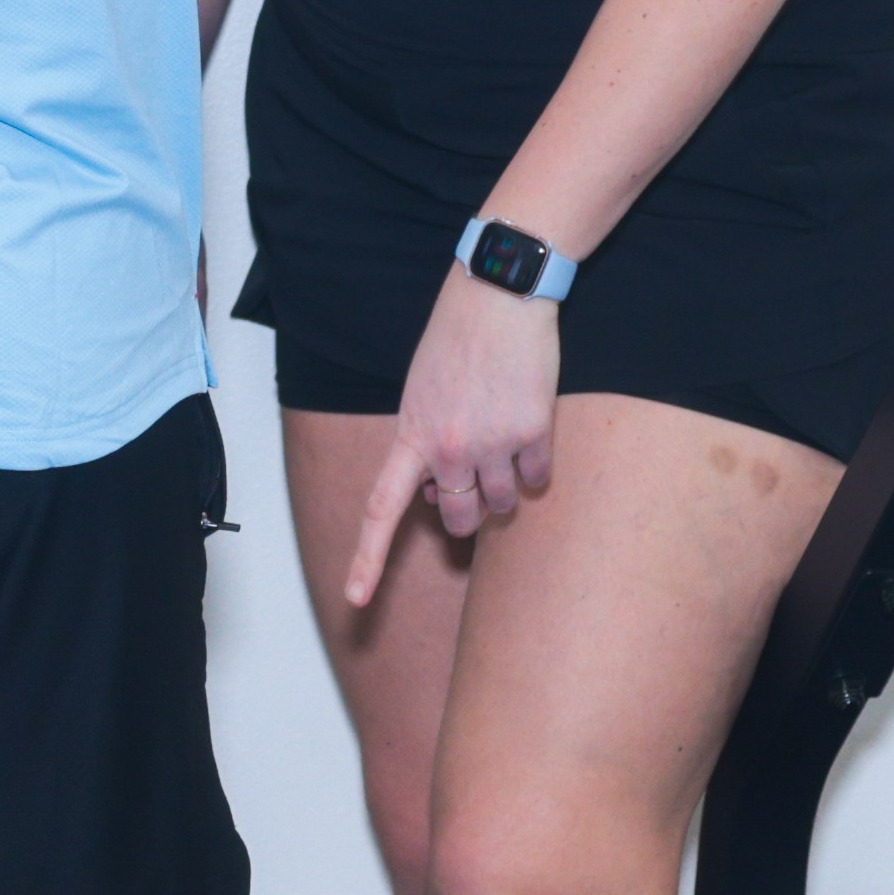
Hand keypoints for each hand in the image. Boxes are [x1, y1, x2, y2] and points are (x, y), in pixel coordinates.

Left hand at [333, 272, 568, 609]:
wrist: (498, 295)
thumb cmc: (455, 341)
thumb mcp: (420, 393)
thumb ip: (424, 446)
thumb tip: (440, 497)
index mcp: (411, 436)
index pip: (382, 510)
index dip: (367, 559)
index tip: (355, 599)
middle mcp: (449, 449)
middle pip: (462, 520)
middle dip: (471, 512)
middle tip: (478, 479)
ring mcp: (492, 444)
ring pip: (504, 503)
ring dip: (508, 484)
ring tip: (504, 434)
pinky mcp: (532, 433)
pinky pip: (538, 478)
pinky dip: (538, 465)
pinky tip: (530, 426)